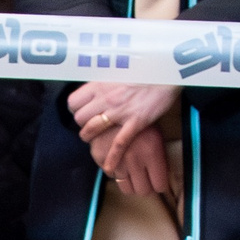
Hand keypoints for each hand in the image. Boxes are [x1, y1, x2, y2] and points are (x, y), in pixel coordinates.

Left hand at [70, 81, 176, 195]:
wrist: (166, 74)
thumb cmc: (143, 72)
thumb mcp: (118, 73)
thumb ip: (105, 84)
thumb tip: (96, 91)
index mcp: (100, 85)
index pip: (73, 102)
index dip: (76, 110)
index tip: (82, 113)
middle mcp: (106, 98)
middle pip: (80, 118)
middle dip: (82, 125)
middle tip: (90, 127)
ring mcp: (120, 111)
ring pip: (92, 129)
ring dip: (90, 138)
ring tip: (94, 142)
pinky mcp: (136, 121)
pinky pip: (119, 143)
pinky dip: (112, 157)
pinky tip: (109, 167)